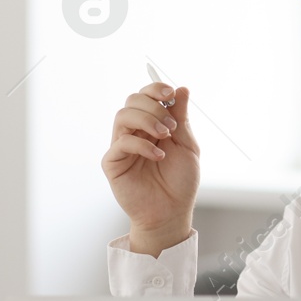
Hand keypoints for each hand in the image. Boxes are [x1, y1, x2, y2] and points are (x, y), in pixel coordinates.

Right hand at [102, 81, 200, 253]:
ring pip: (123, 115)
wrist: (171, 213)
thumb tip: (181, 89)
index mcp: (151, 125)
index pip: (146, 96)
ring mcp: (122, 146)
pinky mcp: (113, 163)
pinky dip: (143, 145)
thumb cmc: (180, 183)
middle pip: (132, 100)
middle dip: (153, 105)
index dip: (155, 88)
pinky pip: (121, 142)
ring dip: (146, 119)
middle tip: (171, 124)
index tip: (170, 92)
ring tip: (165, 135)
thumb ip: (182, 118)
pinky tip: (159, 156)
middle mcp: (134, 132)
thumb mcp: (187, 146)